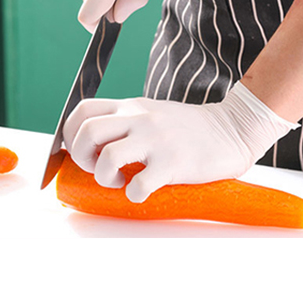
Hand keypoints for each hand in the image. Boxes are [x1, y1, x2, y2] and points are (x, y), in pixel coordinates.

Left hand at [62, 82, 298, 202]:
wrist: (232, 129)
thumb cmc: (189, 127)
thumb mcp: (152, 112)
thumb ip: (126, 121)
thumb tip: (95, 144)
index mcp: (132, 106)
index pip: (82, 109)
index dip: (69, 132)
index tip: (81, 150)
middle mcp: (139, 118)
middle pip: (85, 132)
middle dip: (80, 157)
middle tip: (97, 169)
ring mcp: (156, 140)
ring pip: (107, 159)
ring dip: (104, 178)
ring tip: (120, 182)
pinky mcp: (173, 163)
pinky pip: (139, 185)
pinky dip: (135, 195)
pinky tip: (144, 191)